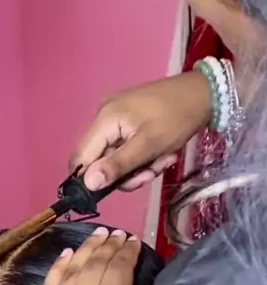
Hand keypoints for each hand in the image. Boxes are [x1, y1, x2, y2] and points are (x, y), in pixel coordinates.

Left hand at [41, 228, 140, 284]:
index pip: (117, 268)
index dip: (127, 252)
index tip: (135, 240)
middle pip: (93, 266)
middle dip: (107, 246)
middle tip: (118, 234)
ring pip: (70, 274)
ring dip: (83, 252)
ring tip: (95, 237)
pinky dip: (57, 271)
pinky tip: (64, 258)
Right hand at [71, 72, 211, 191]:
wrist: (204, 94)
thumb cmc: (177, 118)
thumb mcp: (149, 146)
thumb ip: (117, 166)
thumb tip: (88, 184)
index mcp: (105, 120)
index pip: (80, 158)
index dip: (91, 180)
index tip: (113, 191)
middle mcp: (104, 118)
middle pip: (100, 161)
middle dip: (125, 174)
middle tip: (149, 174)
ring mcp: (117, 120)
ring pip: (116, 159)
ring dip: (138, 168)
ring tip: (160, 161)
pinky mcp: (129, 123)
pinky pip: (127, 150)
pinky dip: (144, 158)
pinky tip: (161, 153)